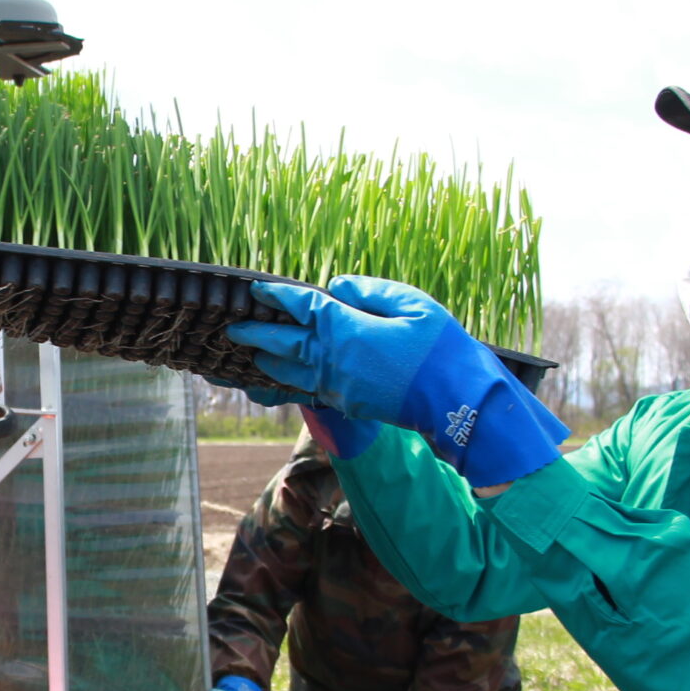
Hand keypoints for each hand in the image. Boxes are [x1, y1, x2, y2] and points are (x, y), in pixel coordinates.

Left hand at [228, 278, 567, 485]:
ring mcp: (337, 387)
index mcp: (347, 331)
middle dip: (254, 334)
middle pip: (282, 344)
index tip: (256, 289)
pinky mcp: (346, 403)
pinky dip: (283, 385)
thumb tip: (335, 287)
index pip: (302, 308)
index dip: (277, 296)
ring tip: (243, 355)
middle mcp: (333, 361)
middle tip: (231, 328)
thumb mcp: (412, 303)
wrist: (458, 401)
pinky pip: (304, 391)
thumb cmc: (441, 347)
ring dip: (264, 362)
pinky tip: (272, 383)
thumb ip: (368, 290)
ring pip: (288, 373)